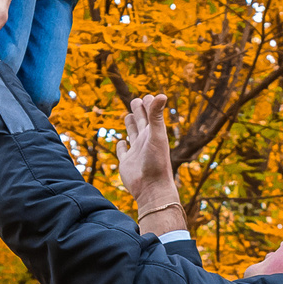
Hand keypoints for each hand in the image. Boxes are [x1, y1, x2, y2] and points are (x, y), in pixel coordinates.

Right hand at [117, 93, 184, 231]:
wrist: (151, 189)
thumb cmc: (156, 163)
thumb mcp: (156, 136)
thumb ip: (156, 115)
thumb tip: (161, 94)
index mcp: (153, 133)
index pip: (151, 114)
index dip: (149, 104)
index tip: (149, 96)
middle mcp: (145, 141)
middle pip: (141, 121)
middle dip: (138, 110)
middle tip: (136, 100)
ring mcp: (136, 151)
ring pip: (132, 134)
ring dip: (130, 125)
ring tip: (128, 116)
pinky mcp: (126, 162)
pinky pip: (123, 151)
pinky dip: (121, 145)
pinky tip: (121, 142)